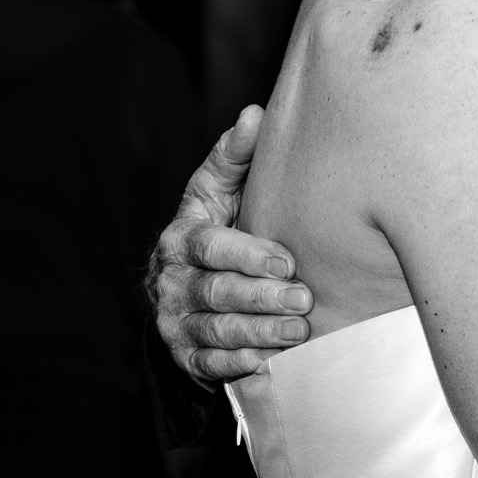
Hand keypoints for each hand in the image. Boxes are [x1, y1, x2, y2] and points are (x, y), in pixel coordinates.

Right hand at [147, 106, 310, 383]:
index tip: (286, 261)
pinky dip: (240, 363)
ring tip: (298, 333)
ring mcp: (177, 321)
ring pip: (216, 331)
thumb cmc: (218, 228)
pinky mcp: (187, 355)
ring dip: (258, 333)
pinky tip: (269, 362)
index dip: (246, 254)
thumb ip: (234, 159)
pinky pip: (211, 364)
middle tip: (303, 301)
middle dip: (260, 298)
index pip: (209, 247)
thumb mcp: (218, 192)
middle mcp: (173, 282)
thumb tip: (254, 112)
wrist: (188, 288)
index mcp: (182, 238)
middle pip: (215, 292)